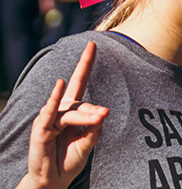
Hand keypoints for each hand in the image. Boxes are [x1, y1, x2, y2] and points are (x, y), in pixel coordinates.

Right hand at [17, 42, 108, 188]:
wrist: (55, 179)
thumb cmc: (71, 157)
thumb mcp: (90, 141)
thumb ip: (96, 126)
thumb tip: (102, 112)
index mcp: (73, 108)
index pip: (81, 80)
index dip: (86, 62)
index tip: (93, 43)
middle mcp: (61, 108)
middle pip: (80, 97)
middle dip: (89, 93)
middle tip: (99, 101)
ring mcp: (50, 117)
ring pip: (72, 112)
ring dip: (86, 117)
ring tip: (97, 120)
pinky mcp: (41, 128)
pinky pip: (49, 112)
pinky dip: (54, 98)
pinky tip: (59, 84)